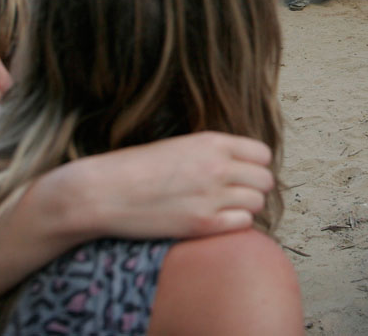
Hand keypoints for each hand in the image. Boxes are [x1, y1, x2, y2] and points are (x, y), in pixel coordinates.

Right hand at [65, 132, 273, 239]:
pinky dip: (235, 224)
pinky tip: (215, 221)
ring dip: (245, 206)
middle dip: (253, 187)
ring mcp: (211, 197)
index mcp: (212, 142)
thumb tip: (239, 164)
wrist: (103, 192)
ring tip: (223, 208)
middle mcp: (217, 167)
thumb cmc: (135, 168)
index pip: (262, 154)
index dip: (254, 165)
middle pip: (265, 180)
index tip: (242, 173)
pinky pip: (243, 224)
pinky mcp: (202, 225)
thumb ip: (211, 153)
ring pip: (257, 203)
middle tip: (235, 193)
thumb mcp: (179, 146)